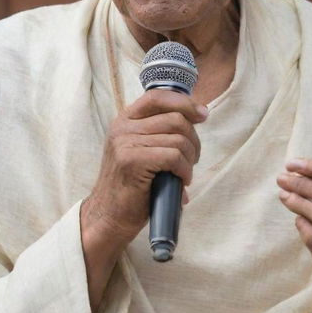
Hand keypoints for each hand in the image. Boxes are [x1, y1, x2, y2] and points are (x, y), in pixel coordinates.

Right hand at [83, 89, 206, 244]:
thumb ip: (160, 130)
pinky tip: (182, 181)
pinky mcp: (132, 161)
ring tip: (185, 173)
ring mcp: (125, 143)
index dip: (184, 102)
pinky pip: (173, 156)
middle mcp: (123, 127)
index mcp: (125, 120)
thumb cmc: (133, 185)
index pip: (158, 96)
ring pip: (178, 139)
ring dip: (190, 158)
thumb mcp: (142, 149)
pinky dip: (184, 170)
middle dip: (193, 139)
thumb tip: (199, 113)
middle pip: (175, 118)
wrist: (108, 216)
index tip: (202, 114)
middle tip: (192, 159)